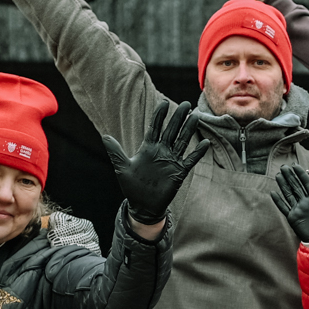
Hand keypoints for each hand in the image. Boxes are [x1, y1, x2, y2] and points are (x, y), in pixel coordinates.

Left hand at [104, 100, 206, 224]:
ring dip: (189, 130)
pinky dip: (197, 152)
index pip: (155, 127)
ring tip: (195, 117)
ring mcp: (171, 161)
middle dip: (178, 117)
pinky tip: (204, 143)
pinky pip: (190, 160)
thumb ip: (115, 151)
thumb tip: (104, 136)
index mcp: (148, 148)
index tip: (164, 103)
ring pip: (182, 141)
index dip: (159, 115)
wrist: (143, 206)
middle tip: (186, 104)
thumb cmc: (132, 187)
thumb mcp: (121, 168)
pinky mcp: (179, 172)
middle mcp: (161, 151)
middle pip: (171, 130)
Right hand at [270, 164, 308, 245]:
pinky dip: (278, 201)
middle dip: (290, 176)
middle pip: (296, 186)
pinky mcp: (292, 217)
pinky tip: (273, 193)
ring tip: (278, 174)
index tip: (295, 165)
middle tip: (284, 166)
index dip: (301, 174)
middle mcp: (305, 202)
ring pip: (289, 194)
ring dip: (284, 185)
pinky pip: (284, 207)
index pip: (307, 183)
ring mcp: (298, 209)